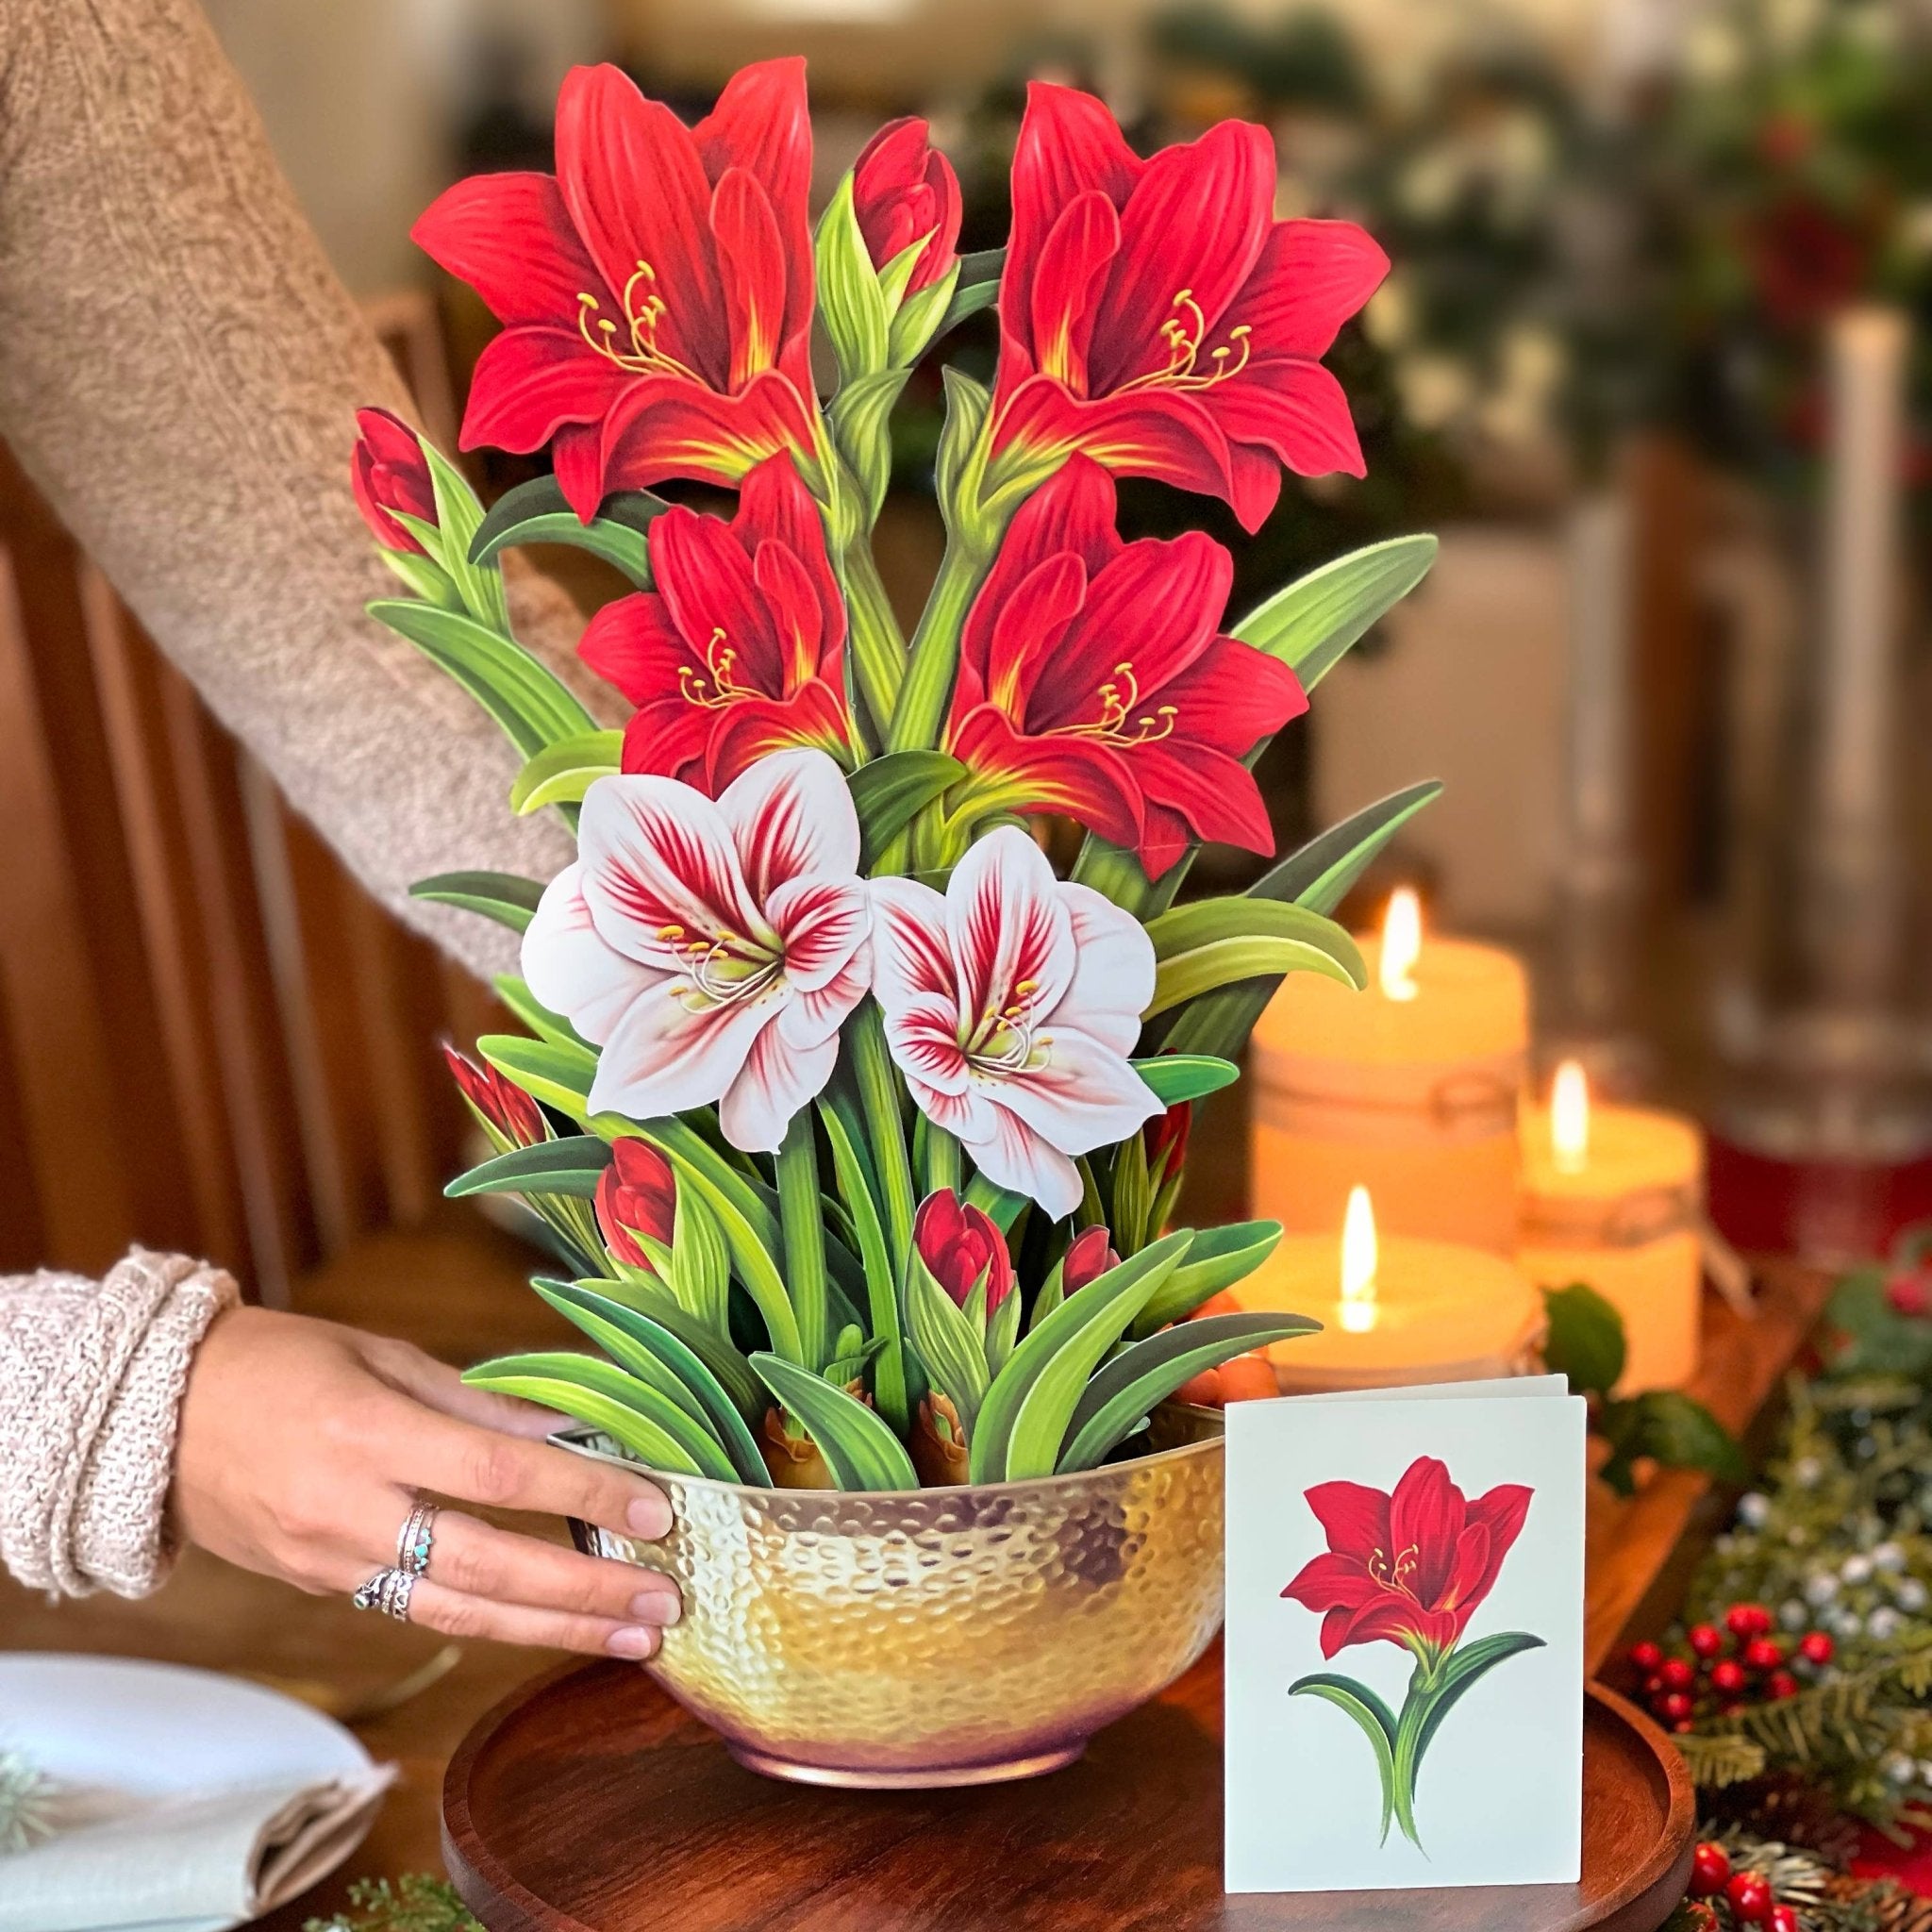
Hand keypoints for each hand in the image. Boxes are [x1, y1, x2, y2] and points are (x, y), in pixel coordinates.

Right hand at [171, 1305, 678, 1657]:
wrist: (150, 1418)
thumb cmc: (279, 1363)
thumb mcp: (381, 1356)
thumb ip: (477, 1404)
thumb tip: (568, 1433)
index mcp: (368, 1433)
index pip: (497, 1474)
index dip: (581, 1493)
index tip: (652, 1508)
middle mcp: (349, 1510)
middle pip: (487, 1566)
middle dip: (584, 1591)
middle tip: (663, 1604)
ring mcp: (329, 1560)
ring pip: (458, 1613)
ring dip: (553, 1628)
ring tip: (629, 1637)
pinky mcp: (320, 1587)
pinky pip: (417, 1612)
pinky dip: (491, 1621)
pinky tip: (551, 1623)